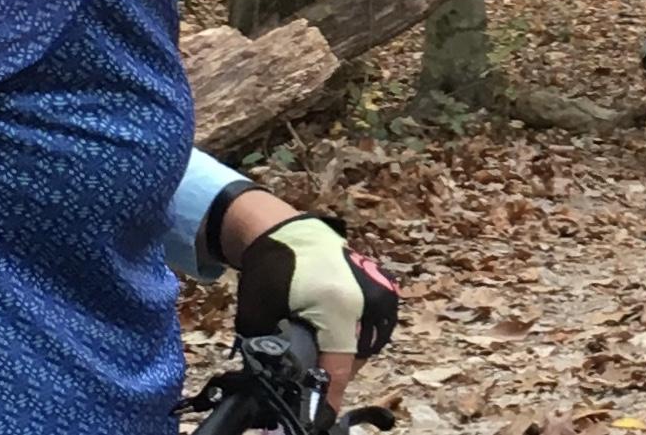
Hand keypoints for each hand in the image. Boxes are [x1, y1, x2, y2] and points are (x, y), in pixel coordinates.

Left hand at [227, 200, 399, 409]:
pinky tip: (339, 336)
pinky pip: (377, 324)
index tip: (319, 418)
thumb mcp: (262, 315)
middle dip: (335, 372)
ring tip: (325, 356)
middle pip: (356, 358)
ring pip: (370, 343)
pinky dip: (360, 335)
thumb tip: (279, 385)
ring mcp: (380, 290)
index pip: (337, 368)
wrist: (289, 230)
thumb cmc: (271, 270)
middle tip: (313, 380)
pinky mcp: (383, 284)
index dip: (327, 398)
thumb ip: (274, 353)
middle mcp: (367, 300)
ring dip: (350, 354)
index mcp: (338, 307)